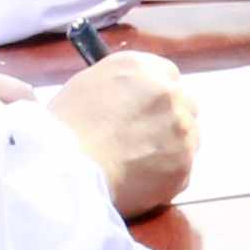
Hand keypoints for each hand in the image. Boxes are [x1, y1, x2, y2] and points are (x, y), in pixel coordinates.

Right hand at [50, 48, 193, 214]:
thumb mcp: (84, 87)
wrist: (64, 170)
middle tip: (144, 139)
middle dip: (170, 120)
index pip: (168, 75)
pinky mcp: (183, 165)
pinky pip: (181, 171)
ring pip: (188, 138)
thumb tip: (128, 95)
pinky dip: (165, 178)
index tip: (147, 110)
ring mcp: (181, 129)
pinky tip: (138, 182)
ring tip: (137, 164)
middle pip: (185, 104)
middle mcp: (167, 92)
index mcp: (140, 67)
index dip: (156, 95)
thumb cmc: (61, 131)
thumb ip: (119, 85)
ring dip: (171, 149)